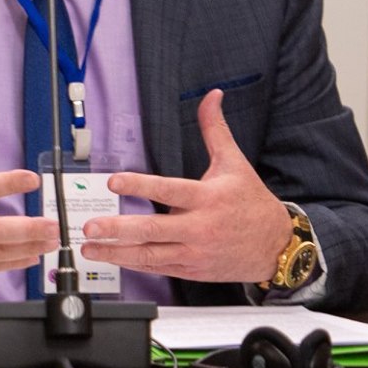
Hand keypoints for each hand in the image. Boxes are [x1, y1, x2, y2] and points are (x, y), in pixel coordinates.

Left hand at [79, 89, 292, 282]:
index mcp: (207, 198)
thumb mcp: (234, 163)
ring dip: (116, 252)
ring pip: (151, 254)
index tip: (114, 181)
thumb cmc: (252, 202)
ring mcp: (195, 252)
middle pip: (154, 229)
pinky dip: (134, 264)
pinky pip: (159, 267)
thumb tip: (212, 97)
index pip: (169, 190)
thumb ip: (215, 130)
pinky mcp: (193, 270)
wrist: (278, 246)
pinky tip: (112, 258)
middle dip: (118, 228)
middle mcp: (200, 227)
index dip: (140, 186)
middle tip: (91, 226)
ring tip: (89, 247)